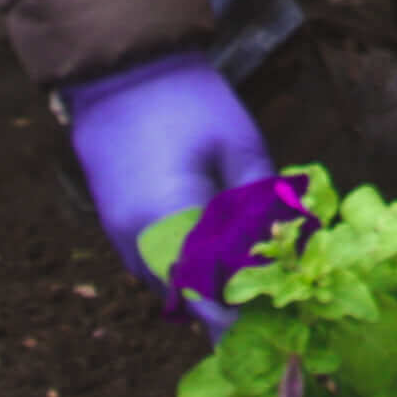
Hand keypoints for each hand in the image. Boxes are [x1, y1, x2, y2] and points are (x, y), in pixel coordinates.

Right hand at [62, 51, 274, 321]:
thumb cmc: (187, 100)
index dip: (236, 321)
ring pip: (165, 283)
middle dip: (223, 306)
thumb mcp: (239, 145)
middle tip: (266, 305)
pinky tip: (209, 249)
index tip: (269, 329)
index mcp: (170, 222)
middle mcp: (136, 240)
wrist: (122, 66)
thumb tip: (284, 249)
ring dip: (199, 286)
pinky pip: (150, 261)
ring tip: (243, 277)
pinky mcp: (112, 221)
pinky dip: (179, 264)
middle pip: (185, 299)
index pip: (205, 298)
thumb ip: (261, 203)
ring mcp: (117, 233)